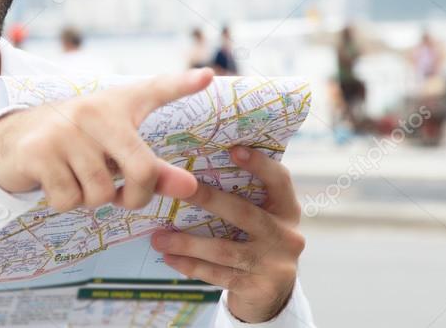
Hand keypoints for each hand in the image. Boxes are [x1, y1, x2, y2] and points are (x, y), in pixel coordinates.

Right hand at [0, 68, 213, 210]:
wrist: (13, 139)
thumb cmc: (77, 144)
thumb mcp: (114, 150)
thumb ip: (154, 170)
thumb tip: (190, 188)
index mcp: (117, 105)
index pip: (154, 90)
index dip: (182, 84)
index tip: (208, 77)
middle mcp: (93, 112)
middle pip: (141, 169)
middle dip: (138, 196)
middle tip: (127, 198)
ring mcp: (64, 132)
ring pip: (101, 192)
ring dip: (92, 200)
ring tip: (79, 179)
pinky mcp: (38, 153)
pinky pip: (69, 200)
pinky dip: (66, 202)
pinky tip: (56, 181)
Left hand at [150, 146, 304, 323]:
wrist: (272, 294)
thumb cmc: (256, 242)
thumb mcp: (262, 217)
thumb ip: (243, 197)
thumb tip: (193, 171)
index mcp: (287, 210)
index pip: (280, 181)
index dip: (260, 164)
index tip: (233, 150)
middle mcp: (287, 236)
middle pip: (243, 213)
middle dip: (207, 200)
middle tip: (175, 190)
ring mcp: (275, 264)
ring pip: (224, 249)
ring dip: (187, 243)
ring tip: (158, 238)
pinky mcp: (260, 288)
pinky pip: (218, 274)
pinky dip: (191, 266)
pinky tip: (169, 258)